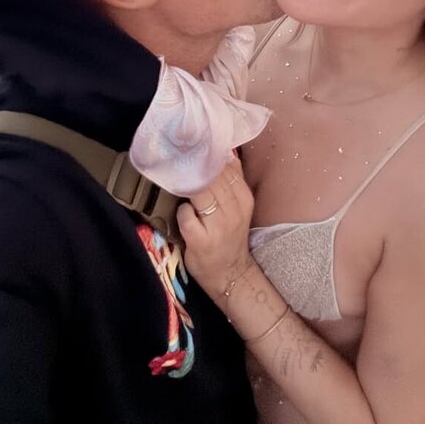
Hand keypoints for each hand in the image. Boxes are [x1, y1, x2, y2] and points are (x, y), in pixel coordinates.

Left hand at [177, 156, 254, 301]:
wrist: (230, 273)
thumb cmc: (230, 235)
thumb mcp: (239, 206)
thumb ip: (233, 179)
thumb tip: (224, 150)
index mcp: (244, 199)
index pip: (226, 168)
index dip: (208, 158)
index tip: (195, 150)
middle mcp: (234, 211)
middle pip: (211, 178)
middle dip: (194, 169)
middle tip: (180, 162)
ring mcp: (218, 227)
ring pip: (199, 193)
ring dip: (186, 188)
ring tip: (180, 187)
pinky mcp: (201, 240)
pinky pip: (186, 215)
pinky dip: (182, 212)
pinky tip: (184, 215)